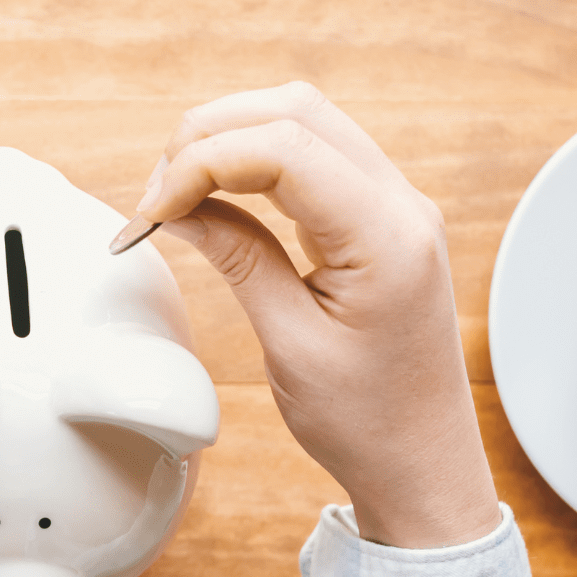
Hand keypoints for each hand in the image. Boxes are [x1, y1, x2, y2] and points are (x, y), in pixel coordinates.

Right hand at [134, 82, 499, 548]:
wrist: (423, 463)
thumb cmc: (368, 423)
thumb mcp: (289, 345)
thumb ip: (238, 258)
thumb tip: (180, 206)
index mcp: (388, 238)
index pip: (284, 149)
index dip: (202, 162)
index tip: (153, 211)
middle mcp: (404, 206)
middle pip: (294, 112)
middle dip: (210, 136)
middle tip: (157, 196)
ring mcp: (399, 206)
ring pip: (305, 121)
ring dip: (231, 140)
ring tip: (178, 195)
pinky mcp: (383, 218)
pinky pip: (317, 156)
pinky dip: (258, 161)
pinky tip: (217, 196)